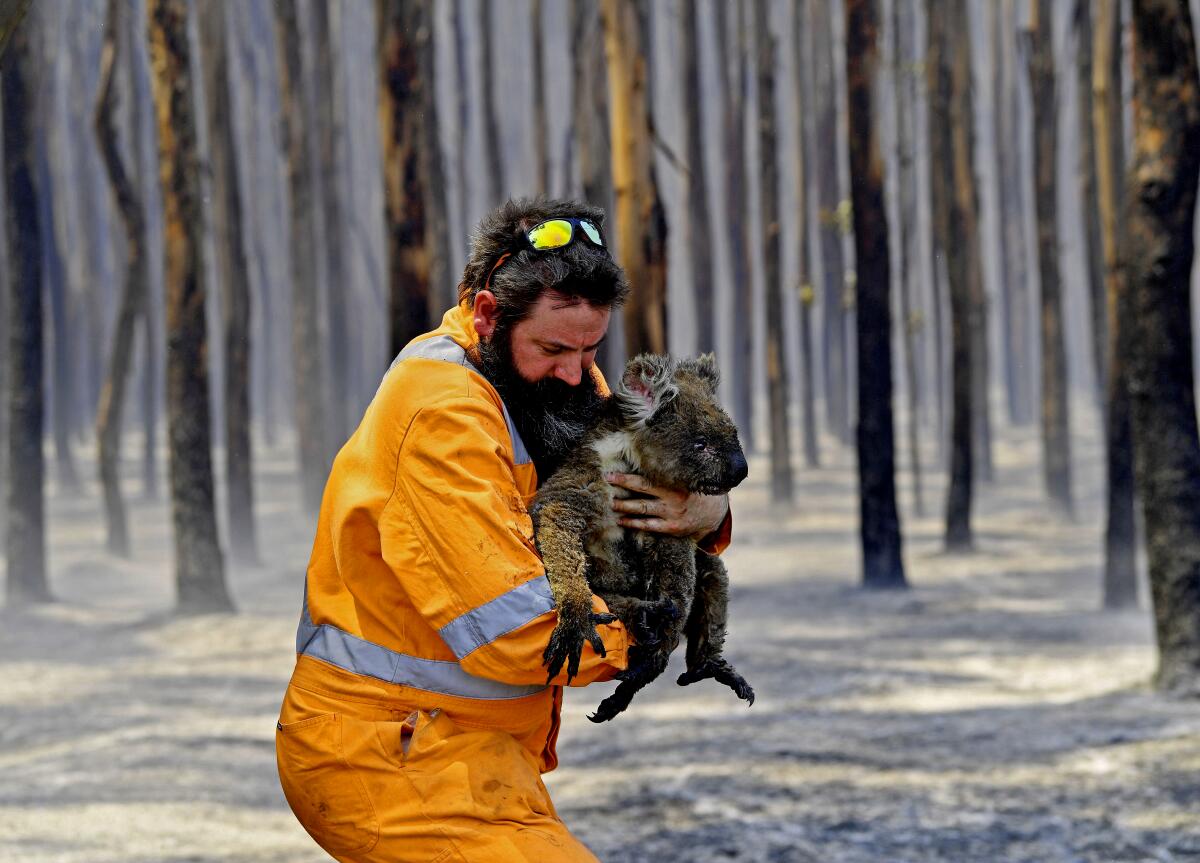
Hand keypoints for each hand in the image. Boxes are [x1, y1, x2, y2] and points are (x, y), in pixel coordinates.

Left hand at [605, 472, 728, 540]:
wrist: (714, 513)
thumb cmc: (695, 489)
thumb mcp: (687, 477)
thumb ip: (670, 469)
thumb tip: (647, 452)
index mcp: (676, 482)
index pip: (647, 477)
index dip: (627, 476)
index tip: (610, 474)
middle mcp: (673, 497)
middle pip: (642, 490)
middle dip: (622, 486)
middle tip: (606, 483)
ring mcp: (672, 513)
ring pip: (642, 509)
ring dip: (624, 506)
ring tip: (610, 503)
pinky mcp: (671, 528)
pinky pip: (649, 525)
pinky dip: (633, 523)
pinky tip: (622, 520)